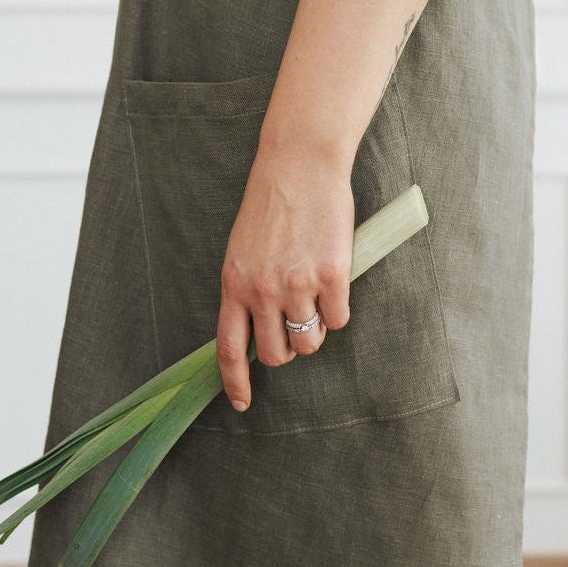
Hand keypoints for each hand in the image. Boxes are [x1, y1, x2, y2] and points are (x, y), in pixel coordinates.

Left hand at [217, 143, 354, 412]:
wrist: (300, 164)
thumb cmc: (273, 204)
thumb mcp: (243, 249)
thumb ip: (247, 289)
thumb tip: (260, 330)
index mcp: (234, 283)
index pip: (228, 348)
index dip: (234, 381)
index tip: (242, 402)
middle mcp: (262, 290)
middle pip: (276, 354)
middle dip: (288, 347)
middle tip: (296, 322)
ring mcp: (297, 284)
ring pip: (309, 341)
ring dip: (314, 329)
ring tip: (316, 297)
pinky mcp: (332, 276)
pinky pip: (338, 319)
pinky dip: (338, 307)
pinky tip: (334, 278)